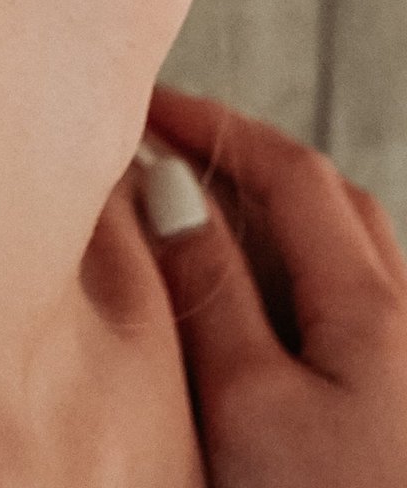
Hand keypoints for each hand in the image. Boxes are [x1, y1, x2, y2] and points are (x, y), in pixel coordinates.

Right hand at [142, 82, 406, 486]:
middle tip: (160, 146)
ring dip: (269, 213)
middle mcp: (406, 324)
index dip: (212, 123)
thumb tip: (165, 181)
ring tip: (191, 214)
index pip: (287, 170)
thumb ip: (210, 287)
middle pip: (327, 200)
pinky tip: (245, 306)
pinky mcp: (394, 413)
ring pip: (342, 254)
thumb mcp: (248, 404)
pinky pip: (345, 308)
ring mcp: (406, 370)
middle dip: (244, 156)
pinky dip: (288, 271)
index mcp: (371, 308)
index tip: (139, 105)